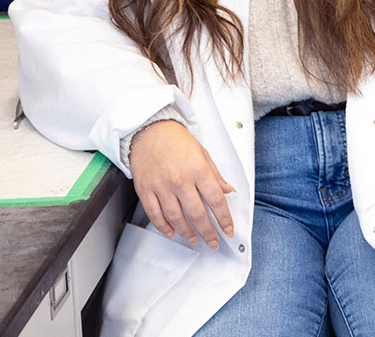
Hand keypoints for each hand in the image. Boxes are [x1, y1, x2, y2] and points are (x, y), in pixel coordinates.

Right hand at [128, 119, 235, 248]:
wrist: (149, 132)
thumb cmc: (177, 141)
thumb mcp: (204, 154)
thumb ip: (216, 175)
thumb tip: (228, 191)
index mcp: (198, 171)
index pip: (216, 200)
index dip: (224, 219)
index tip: (229, 230)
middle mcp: (180, 181)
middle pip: (197, 214)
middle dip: (208, 232)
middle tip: (214, 242)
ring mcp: (161, 187)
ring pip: (176, 218)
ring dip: (187, 232)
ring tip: (195, 239)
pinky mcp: (145, 191)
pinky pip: (155, 214)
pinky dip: (164, 227)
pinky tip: (172, 233)